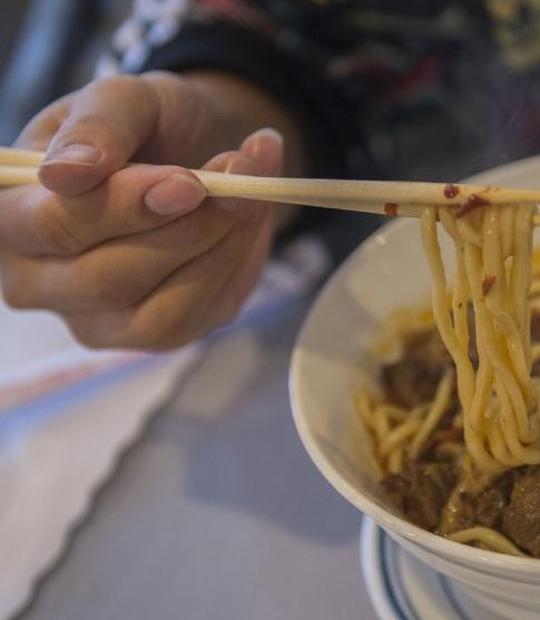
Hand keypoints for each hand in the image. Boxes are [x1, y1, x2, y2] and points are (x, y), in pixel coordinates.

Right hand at [0, 72, 287, 348]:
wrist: (200, 149)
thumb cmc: (145, 126)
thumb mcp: (124, 99)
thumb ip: (96, 127)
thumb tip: (66, 174)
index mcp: (11, 217)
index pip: (56, 227)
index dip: (126, 207)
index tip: (189, 181)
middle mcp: (38, 281)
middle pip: (108, 279)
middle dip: (186, 226)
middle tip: (238, 173)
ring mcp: (96, 320)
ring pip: (161, 311)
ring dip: (219, 246)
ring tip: (250, 189)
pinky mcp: (155, 334)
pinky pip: (200, 315)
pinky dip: (235, 264)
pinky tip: (248, 219)